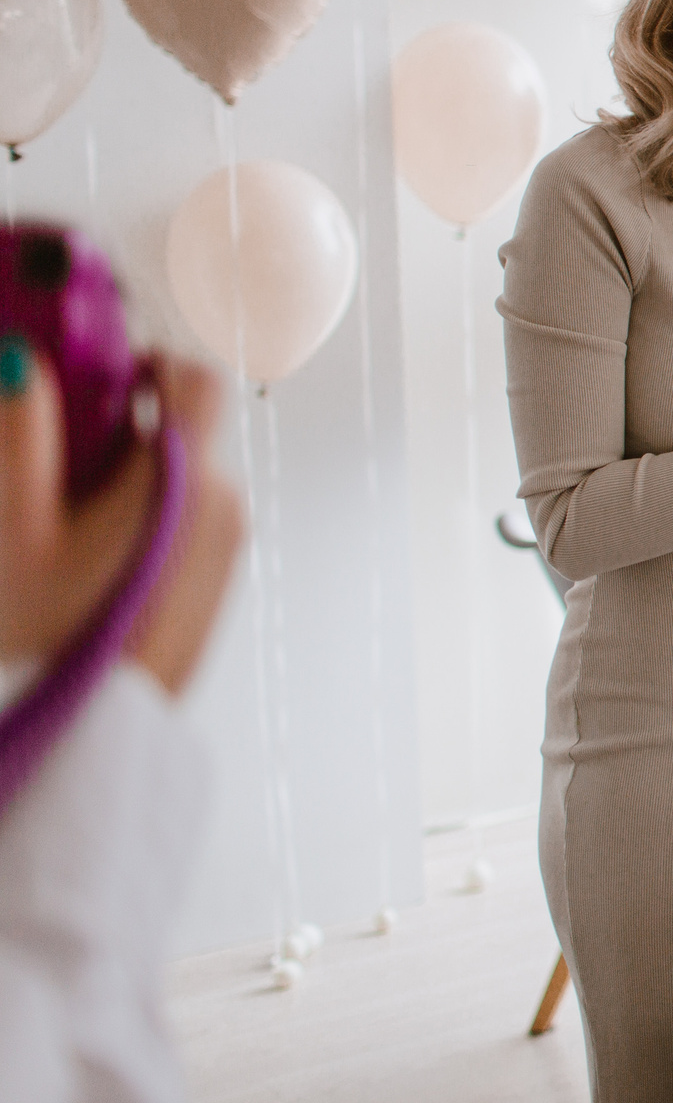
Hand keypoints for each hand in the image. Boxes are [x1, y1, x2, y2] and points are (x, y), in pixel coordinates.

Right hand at [1, 345, 243, 698]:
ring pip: (171, 478)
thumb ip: (20, 432)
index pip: (194, 378)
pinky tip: (78, 561)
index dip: (139, 363)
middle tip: (45, 465)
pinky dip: (134, 517)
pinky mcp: (210, 583)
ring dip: (117, 478)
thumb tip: (19, 361)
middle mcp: (220, 507)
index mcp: (185, 482)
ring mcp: (222, 548)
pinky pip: (178, 521)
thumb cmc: (44, 639)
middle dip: (111, 430)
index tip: (86, 378)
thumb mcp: (12, 524)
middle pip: (174, 429)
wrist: (81, 741)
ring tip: (53, 527)